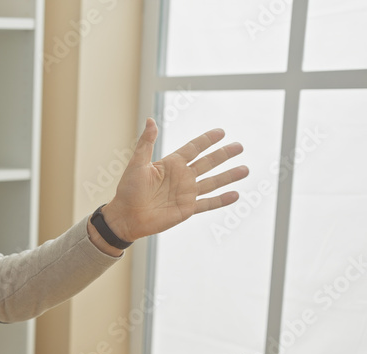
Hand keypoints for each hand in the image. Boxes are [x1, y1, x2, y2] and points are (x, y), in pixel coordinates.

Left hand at [102, 117, 248, 242]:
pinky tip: (236, 194)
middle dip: (224, 155)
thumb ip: (146, 143)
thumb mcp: (136, 163)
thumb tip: (151, 120)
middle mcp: (182, 177)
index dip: (207, 140)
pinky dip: (221, 200)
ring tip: (245, 169)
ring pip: (212, 182)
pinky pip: (208, 203)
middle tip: (239, 146)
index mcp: (171, 164)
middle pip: (207, 163)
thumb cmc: (127, 190)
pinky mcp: (187, 209)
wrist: (125, 217)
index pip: (193, 148)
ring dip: (228, 176)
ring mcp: (186, 193)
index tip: (221, 132)